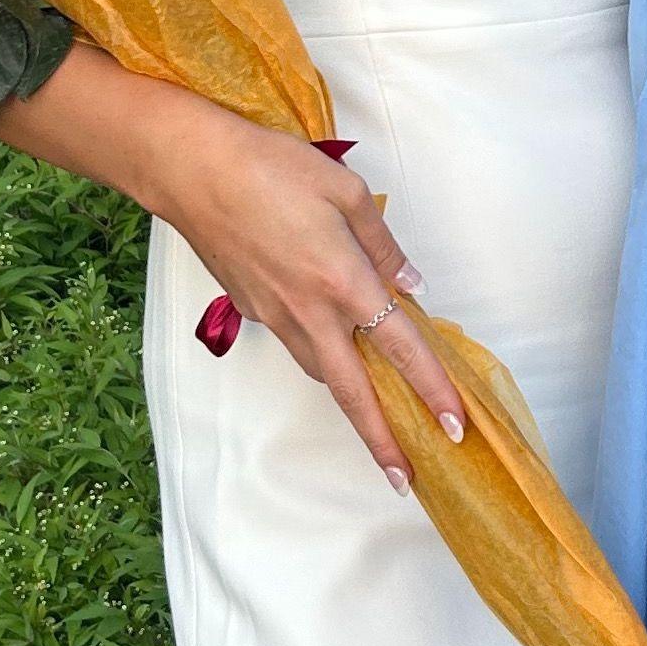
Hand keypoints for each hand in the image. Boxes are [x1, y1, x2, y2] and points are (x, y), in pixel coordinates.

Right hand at [155, 102, 466, 491]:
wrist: (192, 171)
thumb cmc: (269, 168)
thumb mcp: (344, 190)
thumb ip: (383, 243)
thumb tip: (410, 284)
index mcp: (344, 281)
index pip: (401, 347)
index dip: (432, 389)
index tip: (454, 425)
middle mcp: (311, 312)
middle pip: (353, 393)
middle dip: (382, 441)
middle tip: (406, 477)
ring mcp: (276, 316)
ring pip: (322, 371)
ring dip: (351, 401)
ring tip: (378, 420)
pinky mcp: (251, 310)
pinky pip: (297, 345)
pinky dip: (321, 358)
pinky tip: (334, 348)